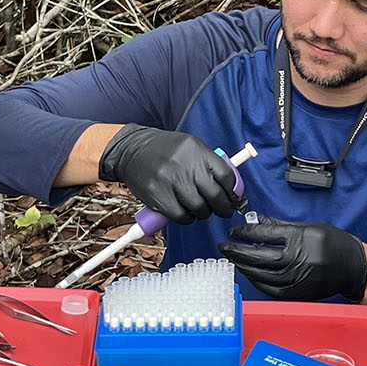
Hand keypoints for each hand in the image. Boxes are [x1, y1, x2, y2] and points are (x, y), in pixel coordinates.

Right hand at [97, 126, 241, 224]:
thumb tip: (231, 186)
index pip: (226, 176)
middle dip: (224, 207)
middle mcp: (186, 165)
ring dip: (204, 213)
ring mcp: (171, 181)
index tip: (235, 198)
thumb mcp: (189, 147)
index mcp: (197, 151)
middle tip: (224, 210)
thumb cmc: (164, 150)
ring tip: (201, 209)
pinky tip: (186, 213)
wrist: (131, 150)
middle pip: (216, 195)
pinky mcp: (159, 196)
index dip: (234, 191)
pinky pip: (181, 216)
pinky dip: (187, 219)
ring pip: (200, 208)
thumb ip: (208, 163)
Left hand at [219, 220, 366, 302]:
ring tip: (232, 259)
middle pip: (258, 255)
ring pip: (261, 274)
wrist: (354, 267)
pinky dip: (256, 281)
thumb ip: (281, 226)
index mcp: (300, 238)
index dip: (244, 232)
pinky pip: (269, 288)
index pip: (263, 234)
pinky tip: (248, 273)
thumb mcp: (309, 227)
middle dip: (237, 250)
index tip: (234, 231)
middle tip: (224, 246)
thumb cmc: (333, 243)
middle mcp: (297, 259)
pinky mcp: (297, 293)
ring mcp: (296, 278)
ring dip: (243, 266)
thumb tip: (256, 222)